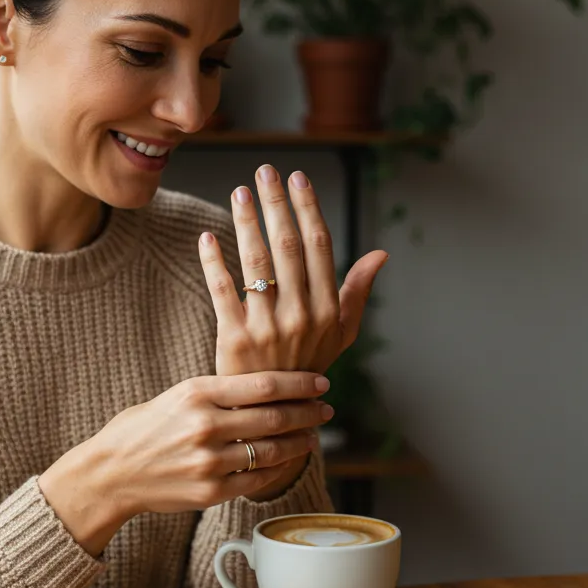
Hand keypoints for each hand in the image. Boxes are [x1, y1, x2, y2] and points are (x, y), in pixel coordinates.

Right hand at [38, 371, 332, 556]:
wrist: (110, 473)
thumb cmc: (143, 429)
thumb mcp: (176, 396)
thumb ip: (218, 393)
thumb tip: (267, 387)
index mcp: (196, 393)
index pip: (263, 384)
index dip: (300, 383)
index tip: (320, 383)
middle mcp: (204, 425)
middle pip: (275, 417)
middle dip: (308, 413)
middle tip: (326, 409)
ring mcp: (208, 461)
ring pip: (271, 450)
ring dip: (300, 442)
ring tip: (313, 436)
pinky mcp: (210, 491)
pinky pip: (257, 479)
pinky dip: (277, 469)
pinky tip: (287, 460)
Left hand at [199, 164, 388, 377]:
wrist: (274, 415)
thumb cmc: (309, 367)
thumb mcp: (342, 334)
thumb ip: (357, 291)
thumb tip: (381, 254)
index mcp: (328, 309)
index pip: (318, 247)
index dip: (308, 209)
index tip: (297, 179)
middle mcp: (301, 316)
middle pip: (287, 247)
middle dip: (276, 204)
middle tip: (265, 173)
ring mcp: (267, 327)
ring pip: (256, 263)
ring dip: (247, 223)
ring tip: (239, 193)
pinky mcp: (235, 339)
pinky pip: (222, 291)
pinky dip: (213, 262)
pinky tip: (207, 236)